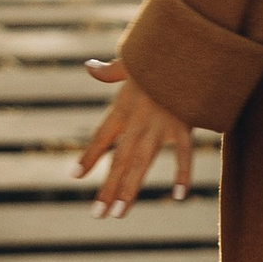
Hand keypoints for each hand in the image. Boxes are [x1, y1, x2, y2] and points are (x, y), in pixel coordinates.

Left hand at [78, 58, 195, 219]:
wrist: (186, 47)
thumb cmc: (158, 55)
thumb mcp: (130, 60)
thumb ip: (109, 71)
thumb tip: (89, 67)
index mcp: (123, 106)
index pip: (101, 137)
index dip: (89, 157)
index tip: (76, 176)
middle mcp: (137, 120)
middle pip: (119, 159)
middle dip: (108, 187)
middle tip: (98, 214)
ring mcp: (160, 125)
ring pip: (142, 162)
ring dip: (130, 188)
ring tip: (119, 213)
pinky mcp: (184, 125)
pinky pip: (183, 154)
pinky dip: (182, 174)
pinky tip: (178, 195)